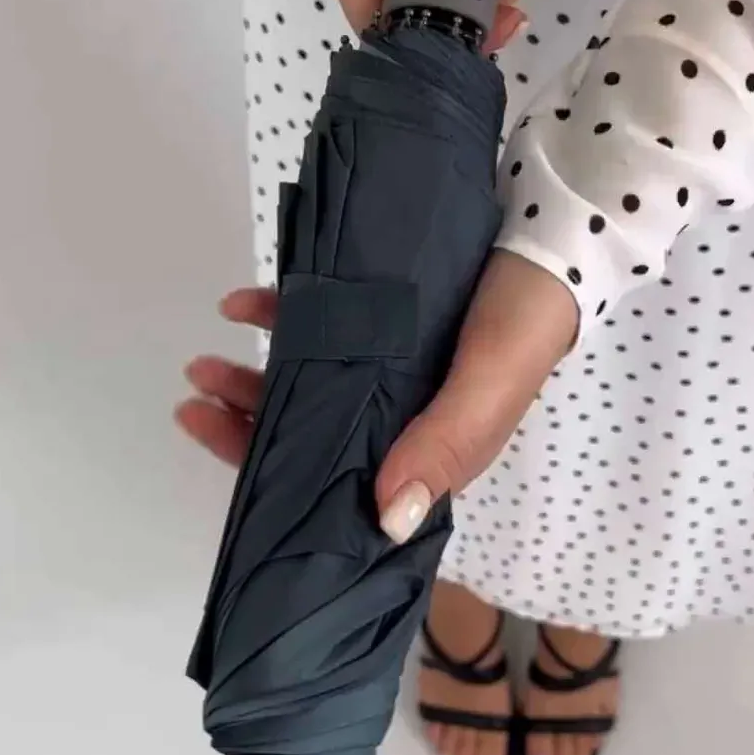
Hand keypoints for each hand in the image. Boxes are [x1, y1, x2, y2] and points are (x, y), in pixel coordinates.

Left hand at [177, 250, 575, 542]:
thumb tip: (387, 523)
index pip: (335, 478)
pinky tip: (244, 305)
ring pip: (304, 382)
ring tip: (208, 355)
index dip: (271, 467)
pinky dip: (277, 318)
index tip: (212, 437)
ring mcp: (388, 368)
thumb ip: (445, 445)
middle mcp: (400, 415)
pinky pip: (320, 327)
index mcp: (424, 447)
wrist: (557, 231)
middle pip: (309, 431)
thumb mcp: (491, 383)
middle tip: (196, 390)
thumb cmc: (527, 314)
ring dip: (251, 373)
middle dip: (246, 417)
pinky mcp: (384, 323)